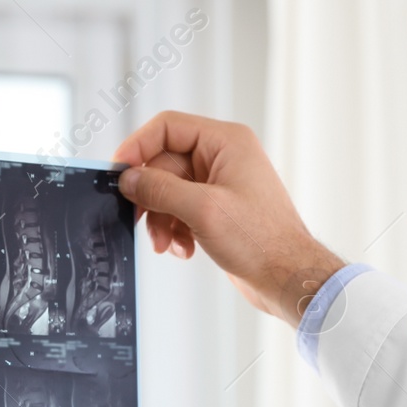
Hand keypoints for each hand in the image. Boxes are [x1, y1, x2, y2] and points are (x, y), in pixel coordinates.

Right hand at [112, 110, 344, 325]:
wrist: (287, 277)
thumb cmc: (262, 241)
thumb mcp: (203, 210)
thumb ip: (160, 189)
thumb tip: (129, 178)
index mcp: (226, 142)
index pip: (168, 128)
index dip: (138, 147)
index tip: (118, 172)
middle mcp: (222, 158)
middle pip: (164, 163)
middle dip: (151, 197)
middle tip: (138, 220)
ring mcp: (220, 185)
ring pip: (169, 191)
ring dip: (161, 219)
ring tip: (166, 244)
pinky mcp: (217, 210)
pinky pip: (180, 210)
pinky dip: (175, 230)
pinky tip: (184, 249)